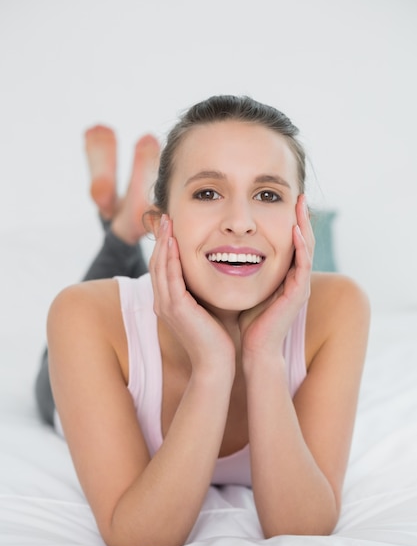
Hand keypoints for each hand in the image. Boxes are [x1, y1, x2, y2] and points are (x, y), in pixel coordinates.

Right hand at [149, 215, 235, 371]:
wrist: (216, 363)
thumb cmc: (216, 336)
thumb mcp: (207, 306)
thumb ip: (203, 289)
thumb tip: (213, 270)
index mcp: (168, 302)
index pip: (162, 268)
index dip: (164, 246)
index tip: (170, 225)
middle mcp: (162, 302)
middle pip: (156, 263)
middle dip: (160, 238)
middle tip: (164, 216)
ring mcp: (165, 305)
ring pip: (159, 267)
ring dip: (162, 243)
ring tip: (167, 222)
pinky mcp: (174, 308)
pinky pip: (169, 278)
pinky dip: (169, 258)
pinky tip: (173, 242)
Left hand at [239, 195, 313, 360]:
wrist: (254, 350)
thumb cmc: (249, 323)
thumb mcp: (248, 288)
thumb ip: (245, 271)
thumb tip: (228, 253)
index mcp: (286, 278)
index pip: (293, 244)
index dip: (292, 223)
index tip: (287, 202)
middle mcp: (297, 280)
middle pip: (304, 242)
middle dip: (303, 218)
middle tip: (300, 195)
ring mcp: (300, 287)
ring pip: (307, 249)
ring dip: (305, 225)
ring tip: (301, 204)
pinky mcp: (297, 295)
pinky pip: (303, 266)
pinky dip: (301, 247)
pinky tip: (295, 231)